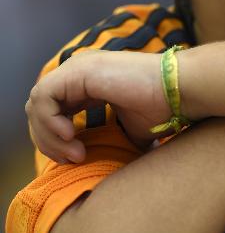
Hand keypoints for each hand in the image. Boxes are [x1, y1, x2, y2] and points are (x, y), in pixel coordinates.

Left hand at [26, 50, 171, 162]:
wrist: (180, 91)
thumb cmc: (162, 109)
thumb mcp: (127, 130)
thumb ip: (106, 137)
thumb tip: (100, 164)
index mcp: (86, 83)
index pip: (52, 109)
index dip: (55, 137)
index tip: (75, 158)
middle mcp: (77, 71)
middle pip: (38, 107)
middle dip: (48, 139)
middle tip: (72, 159)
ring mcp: (77, 68)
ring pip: (36, 103)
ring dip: (49, 134)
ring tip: (75, 152)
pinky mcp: (79, 70)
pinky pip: (44, 97)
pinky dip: (50, 121)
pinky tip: (71, 136)